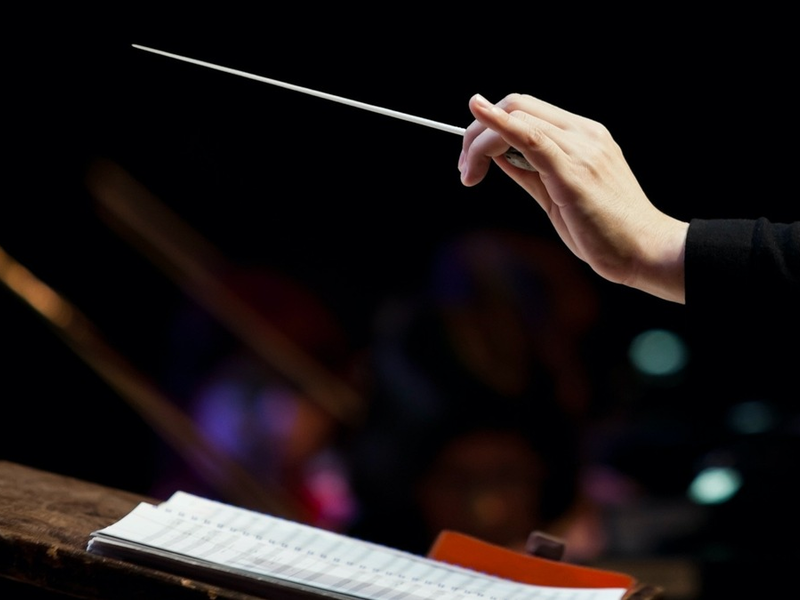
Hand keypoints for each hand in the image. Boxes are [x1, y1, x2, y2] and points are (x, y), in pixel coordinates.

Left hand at [458, 93, 688, 302]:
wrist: (646, 251)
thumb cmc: (605, 230)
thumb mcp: (556, 195)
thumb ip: (529, 172)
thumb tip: (496, 156)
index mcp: (583, 136)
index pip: (526, 110)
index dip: (489, 126)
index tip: (471, 160)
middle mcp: (583, 133)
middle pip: (517, 105)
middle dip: (477, 132)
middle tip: (465, 170)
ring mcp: (582, 148)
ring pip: (518, 118)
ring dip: (479, 143)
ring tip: (468, 176)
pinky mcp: (574, 170)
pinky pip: (531, 136)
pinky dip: (500, 125)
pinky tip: (479, 116)